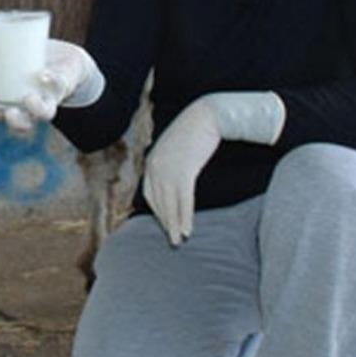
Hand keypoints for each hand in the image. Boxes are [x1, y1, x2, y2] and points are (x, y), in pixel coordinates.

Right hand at [0, 39, 102, 132]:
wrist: (62, 55)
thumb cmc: (29, 64)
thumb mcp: (5, 66)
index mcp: (17, 104)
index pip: (2, 116)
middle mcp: (34, 107)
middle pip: (25, 123)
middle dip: (17, 122)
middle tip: (10, 112)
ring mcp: (50, 98)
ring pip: (46, 113)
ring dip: (37, 109)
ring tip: (28, 98)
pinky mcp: (63, 85)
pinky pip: (59, 86)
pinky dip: (52, 81)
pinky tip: (43, 74)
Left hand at [143, 98, 220, 245]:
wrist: (206, 115)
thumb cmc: (194, 132)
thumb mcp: (176, 149)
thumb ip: (170, 163)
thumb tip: (174, 180)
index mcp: (151, 162)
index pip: (149, 194)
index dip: (157, 211)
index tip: (164, 224)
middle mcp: (155, 167)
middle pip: (158, 202)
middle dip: (164, 222)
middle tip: (171, 240)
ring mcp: (168, 169)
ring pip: (169, 204)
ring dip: (174, 225)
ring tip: (178, 241)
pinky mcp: (184, 170)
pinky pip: (183, 200)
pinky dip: (184, 216)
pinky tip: (187, 229)